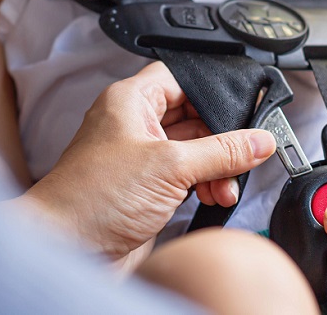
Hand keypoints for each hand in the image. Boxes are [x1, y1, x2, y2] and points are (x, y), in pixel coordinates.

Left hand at [22, 62, 276, 259]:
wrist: (67, 250)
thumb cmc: (91, 198)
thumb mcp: (170, 166)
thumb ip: (221, 151)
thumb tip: (259, 140)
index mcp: (130, 101)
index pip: (181, 77)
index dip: (213, 87)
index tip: (246, 102)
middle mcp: (135, 125)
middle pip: (194, 116)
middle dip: (222, 138)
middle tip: (245, 151)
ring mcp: (142, 158)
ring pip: (194, 149)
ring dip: (217, 166)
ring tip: (227, 184)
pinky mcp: (148, 188)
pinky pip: (188, 176)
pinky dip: (207, 184)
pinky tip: (217, 195)